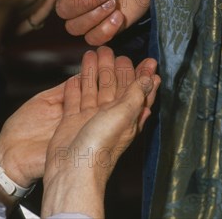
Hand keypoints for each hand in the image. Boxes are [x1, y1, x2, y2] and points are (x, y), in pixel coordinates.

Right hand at [41, 46, 159, 217]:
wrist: (71, 170)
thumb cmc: (99, 146)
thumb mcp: (123, 115)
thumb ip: (135, 95)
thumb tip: (151, 79)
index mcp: (127, 117)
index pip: (138, 92)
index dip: (144, 76)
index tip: (148, 61)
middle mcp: (109, 117)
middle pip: (114, 87)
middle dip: (115, 68)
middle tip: (114, 51)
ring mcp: (89, 120)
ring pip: (93, 89)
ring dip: (94, 72)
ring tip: (94, 53)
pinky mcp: (71, 123)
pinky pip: (74, 100)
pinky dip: (75, 87)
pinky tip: (75, 77)